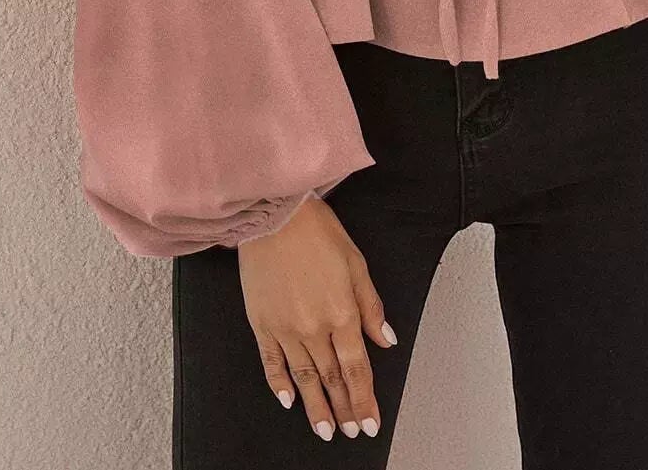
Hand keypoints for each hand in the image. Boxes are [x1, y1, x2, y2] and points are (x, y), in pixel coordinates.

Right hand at [238, 196, 398, 442]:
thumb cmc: (316, 231)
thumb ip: (371, 306)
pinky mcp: (262, 323)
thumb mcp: (356, 262)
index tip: (370, 422)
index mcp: (342, 312)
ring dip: (316, 407)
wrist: (274, 215)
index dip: (364, 399)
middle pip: (333, 377)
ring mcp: (285, 328)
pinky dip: (279, 384)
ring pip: (304, 377)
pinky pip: (271, 362)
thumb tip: (385, 339)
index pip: (357, 368)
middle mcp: (314, 327)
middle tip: (351, 432)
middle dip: (344, 408)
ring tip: (325, 430)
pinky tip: (288, 401)